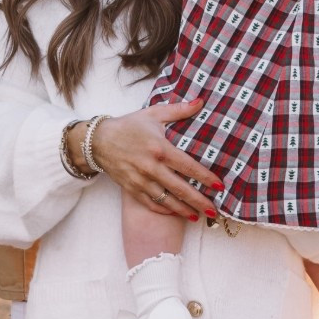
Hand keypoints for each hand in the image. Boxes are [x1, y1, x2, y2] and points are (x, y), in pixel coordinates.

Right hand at [89, 102, 219, 219]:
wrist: (98, 141)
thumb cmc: (128, 126)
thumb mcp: (153, 114)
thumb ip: (179, 110)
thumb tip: (201, 102)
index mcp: (160, 149)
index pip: (188, 166)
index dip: (205, 177)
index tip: (220, 186)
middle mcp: (151, 168)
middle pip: (180, 188)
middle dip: (199, 201)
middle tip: (214, 210)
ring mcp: (141, 180)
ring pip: (167, 200)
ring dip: (184, 210)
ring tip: (198, 216)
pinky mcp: (132, 189)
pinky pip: (151, 204)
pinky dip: (165, 210)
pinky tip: (176, 213)